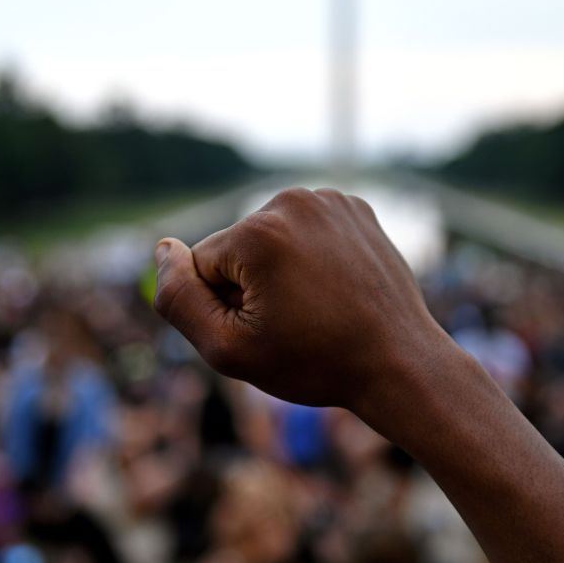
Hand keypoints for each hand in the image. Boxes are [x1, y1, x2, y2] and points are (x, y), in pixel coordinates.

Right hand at [153, 187, 442, 408]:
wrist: (400, 362)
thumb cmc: (314, 363)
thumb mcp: (228, 349)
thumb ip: (179, 299)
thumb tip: (163, 248)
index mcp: (259, 231)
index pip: (202, 267)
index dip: (225, 309)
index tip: (271, 329)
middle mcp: (293, 200)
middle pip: (237, 249)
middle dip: (253, 286)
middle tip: (299, 323)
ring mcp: (330, 200)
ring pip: (271, 240)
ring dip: (282, 271)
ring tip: (321, 306)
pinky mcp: (355, 207)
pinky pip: (306, 232)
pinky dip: (313, 257)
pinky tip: (337, 287)